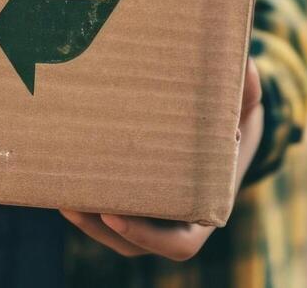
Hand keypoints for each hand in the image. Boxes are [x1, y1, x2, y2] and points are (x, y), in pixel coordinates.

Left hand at [61, 60, 263, 260]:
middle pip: (134, 243)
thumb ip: (246, 84)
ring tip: (60, 196)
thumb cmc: (238, 112)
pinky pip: (107, 215)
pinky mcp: (135, 199)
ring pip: (115, 234)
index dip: (146, 236)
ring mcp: (155, 214)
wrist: (230, 123)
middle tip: (74, 202)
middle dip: (101, 227)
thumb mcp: (246, 99)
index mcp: (209, 207)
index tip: (116, 214)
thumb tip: (244, 61)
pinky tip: (63, 181)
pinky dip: (86, 206)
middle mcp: (179, 220)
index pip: (178, 245)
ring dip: (86, 221)